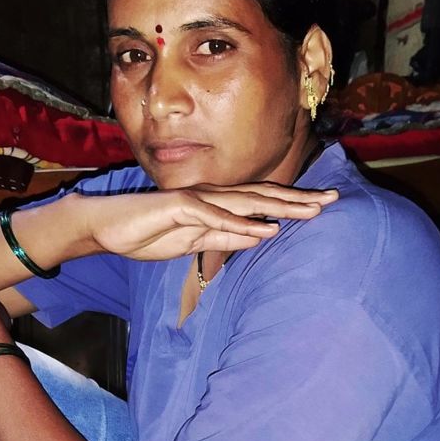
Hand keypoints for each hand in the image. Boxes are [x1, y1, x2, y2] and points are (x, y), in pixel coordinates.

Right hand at [84, 182, 337, 260]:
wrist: (105, 227)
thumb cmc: (147, 234)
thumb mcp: (193, 244)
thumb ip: (225, 239)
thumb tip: (261, 236)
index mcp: (216, 205)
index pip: (261, 203)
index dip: (292, 205)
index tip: (322, 208)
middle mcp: (211, 196)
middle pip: (262, 196)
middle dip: (299, 199)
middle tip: (334, 200)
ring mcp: (195, 199)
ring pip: (245, 201)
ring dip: (279, 206)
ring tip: (310, 211)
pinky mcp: (178, 207)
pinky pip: (213, 216)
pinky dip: (239, 223)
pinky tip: (264, 229)